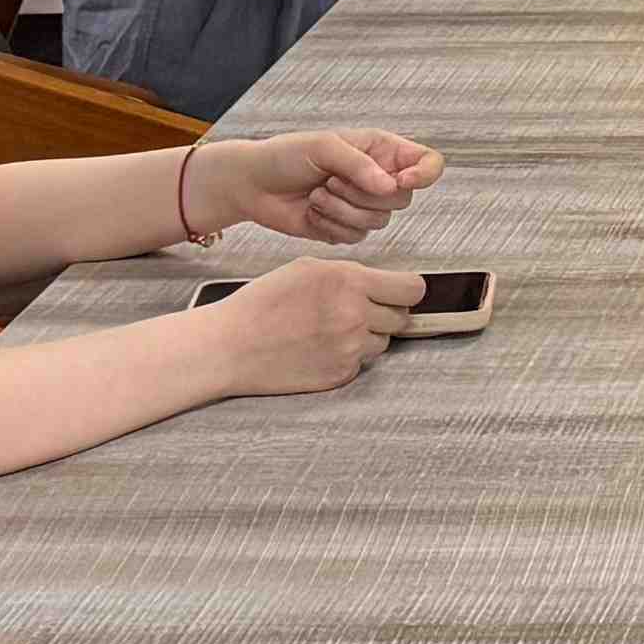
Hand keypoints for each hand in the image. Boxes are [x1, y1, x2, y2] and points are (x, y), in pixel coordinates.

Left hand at [205, 128, 437, 241]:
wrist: (253, 185)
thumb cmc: (285, 156)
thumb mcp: (323, 146)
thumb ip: (360, 165)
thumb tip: (391, 186)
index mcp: (380, 150)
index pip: (426, 162)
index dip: (424, 174)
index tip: (401, 180)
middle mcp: (377, 178)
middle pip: (403, 199)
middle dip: (364, 195)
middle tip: (332, 181)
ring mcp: (362, 206)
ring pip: (378, 222)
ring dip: (342, 211)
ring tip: (317, 195)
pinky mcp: (346, 228)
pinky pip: (356, 237)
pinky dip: (331, 226)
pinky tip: (312, 212)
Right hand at [209, 258, 420, 396]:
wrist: (231, 346)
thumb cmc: (263, 303)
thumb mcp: (308, 268)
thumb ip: (351, 273)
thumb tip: (383, 283)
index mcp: (349, 281)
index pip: (412, 288)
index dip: (407, 289)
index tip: (400, 291)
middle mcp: (355, 315)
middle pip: (401, 317)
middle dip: (385, 311)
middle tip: (356, 309)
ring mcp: (349, 348)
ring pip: (383, 341)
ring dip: (367, 335)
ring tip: (331, 328)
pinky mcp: (340, 374)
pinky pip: (361, 362)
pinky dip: (347, 356)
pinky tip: (319, 347)